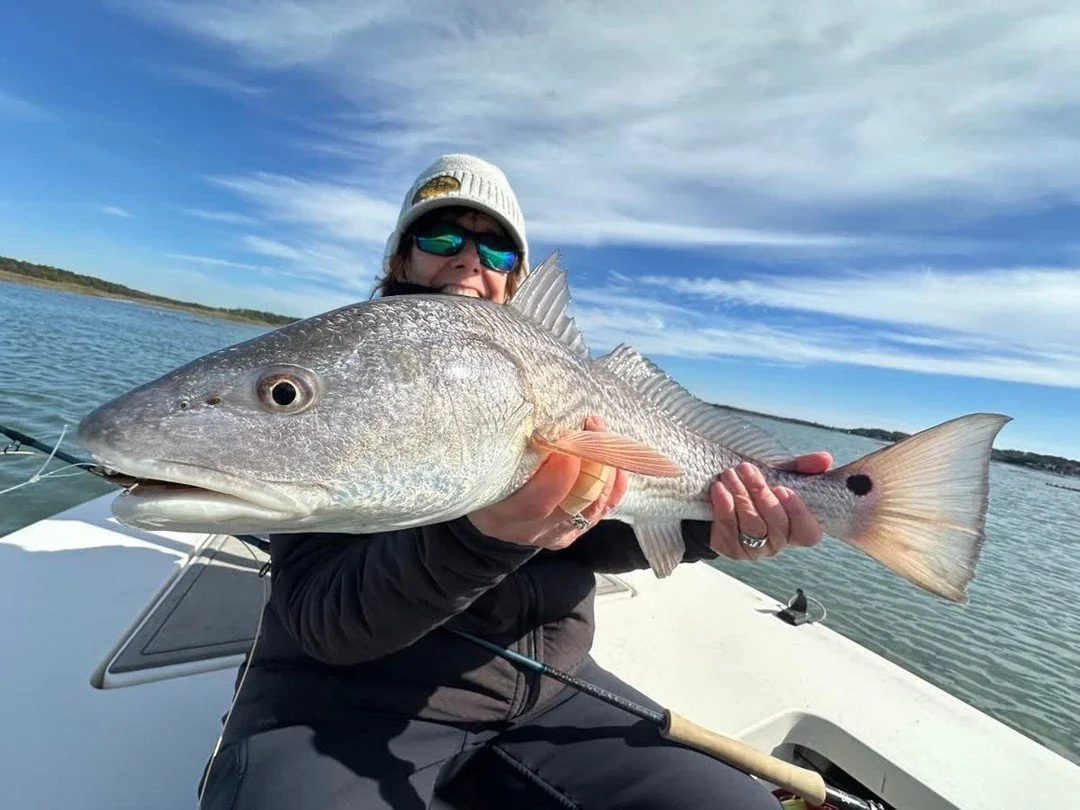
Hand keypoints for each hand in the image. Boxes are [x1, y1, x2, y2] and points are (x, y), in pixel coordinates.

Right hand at [467, 415, 628, 549]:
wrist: (489, 503)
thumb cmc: (488, 468)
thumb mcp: (488, 458)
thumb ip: (507, 444)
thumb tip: (535, 405)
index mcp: (498, 514)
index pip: (536, 503)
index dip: (559, 476)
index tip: (567, 441)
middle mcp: (526, 529)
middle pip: (572, 504)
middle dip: (592, 464)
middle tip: (593, 428)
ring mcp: (551, 534)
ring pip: (593, 508)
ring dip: (606, 469)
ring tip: (601, 434)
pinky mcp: (571, 532)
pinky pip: (603, 511)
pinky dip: (614, 485)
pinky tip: (613, 461)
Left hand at [708, 452, 831, 559]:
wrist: (722, 497)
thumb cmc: (758, 487)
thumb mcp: (780, 474)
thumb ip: (803, 467)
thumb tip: (826, 458)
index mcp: (796, 526)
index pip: (808, 533)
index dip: (798, 514)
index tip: (782, 488)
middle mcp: (778, 541)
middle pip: (776, 524)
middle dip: (760, 494)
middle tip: (746, 468)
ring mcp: (755, 549)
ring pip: (752, 526)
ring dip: (740, 496)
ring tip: (729, 474)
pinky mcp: (732, 548)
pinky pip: (729, 530)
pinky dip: (724, 507)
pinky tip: (719, 489)